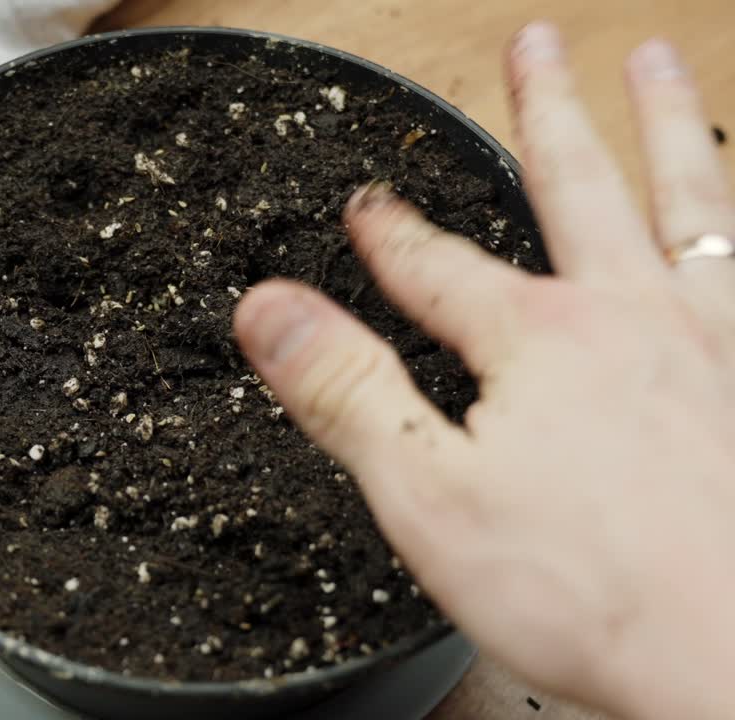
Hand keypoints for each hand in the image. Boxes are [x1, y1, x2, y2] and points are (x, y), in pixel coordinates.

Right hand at [234, 22, 734, 719]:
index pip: (435, 266)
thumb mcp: (426, 495)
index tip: (364, 201)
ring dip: (665, 127)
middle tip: (533, 44)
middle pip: (576, 187)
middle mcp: (633, 314)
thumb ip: (346, 391)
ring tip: (656, 65)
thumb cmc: (589, 591)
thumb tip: (268, 307)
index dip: (388, 231)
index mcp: (536, 339)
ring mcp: (713, 340)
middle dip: (547, 111)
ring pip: (688, 203)